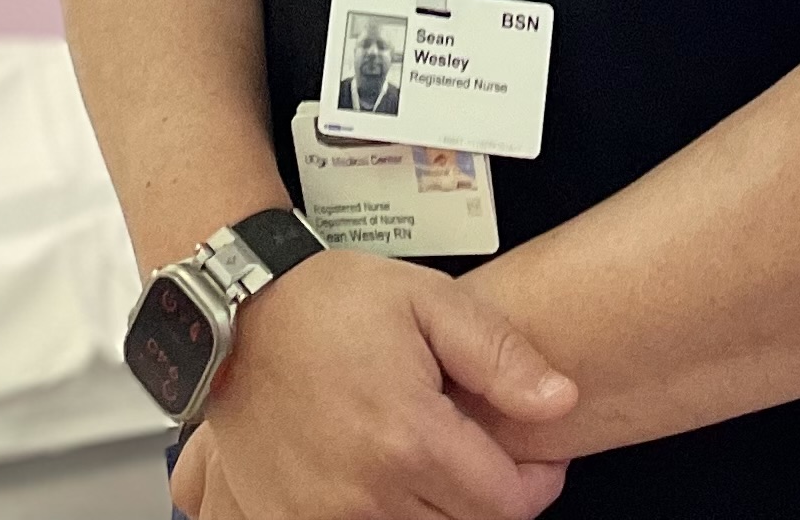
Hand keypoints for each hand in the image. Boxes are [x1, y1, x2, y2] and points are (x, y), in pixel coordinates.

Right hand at [169, 251, 576, 519]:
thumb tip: (560, 400)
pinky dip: (380, 514)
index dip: (536, 483)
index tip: (534, 460)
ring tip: (426, 459)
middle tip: (478, 454)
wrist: (239, 315)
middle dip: (487, 497)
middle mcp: (366, 493)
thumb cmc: (330, 303)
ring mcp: (322, 517)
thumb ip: (501, 356)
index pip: (507, 506)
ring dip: (435, 510)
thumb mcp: (430, 302)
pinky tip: (381, 479)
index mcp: (410, 438)